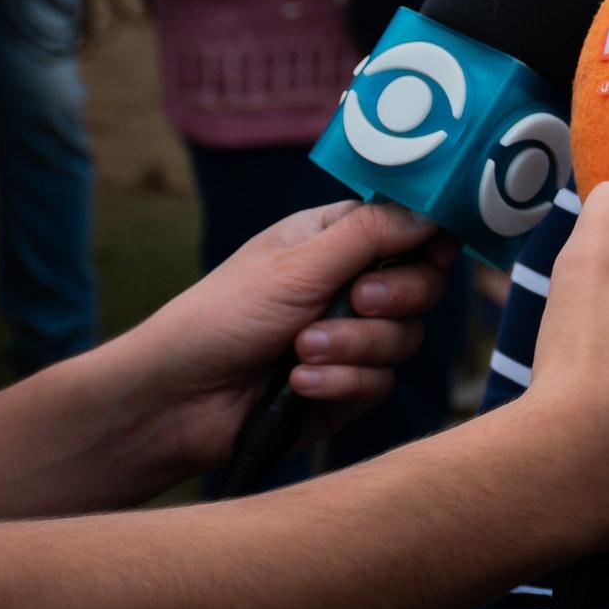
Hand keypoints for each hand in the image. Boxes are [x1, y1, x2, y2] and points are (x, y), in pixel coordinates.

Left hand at [108, 199, 456, 480]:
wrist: (176, 400)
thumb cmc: (221, 315)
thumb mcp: (297, 265)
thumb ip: (370, 235)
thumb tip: (432, 208)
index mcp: (338, 240)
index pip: (412, 230)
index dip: (429, 241)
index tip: (429, 252)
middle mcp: (350, 286)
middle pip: (423, 286)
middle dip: (394, 298)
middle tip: (356, 301)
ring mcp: (351, 340)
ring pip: (404, 340)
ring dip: (354, 346)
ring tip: (300, 350)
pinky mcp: (346, 388)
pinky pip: (378, 384)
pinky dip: (340, 382)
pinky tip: (298, 383)